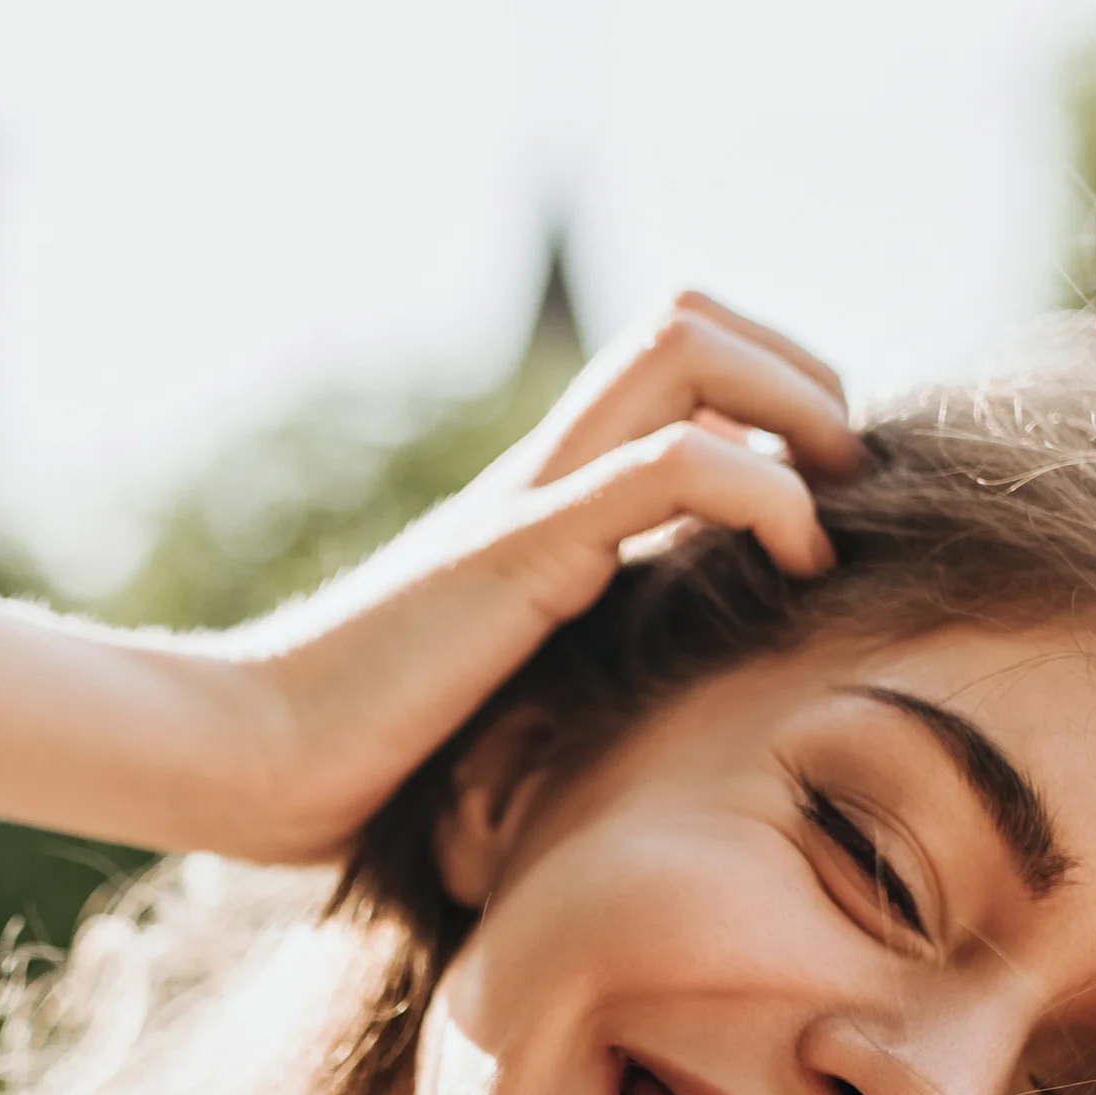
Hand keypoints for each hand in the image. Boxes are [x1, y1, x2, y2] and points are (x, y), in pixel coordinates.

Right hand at [197, 293, 863, 864]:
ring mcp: (531, 501)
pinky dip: (768, 493)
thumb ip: (581, 687)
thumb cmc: (362, 772)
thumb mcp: (512, 716)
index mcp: (542, 507)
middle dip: (802, 378)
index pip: (675, 372)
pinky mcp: (522, 550)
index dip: (773, 404)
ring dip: (796, 405)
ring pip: (686, 346)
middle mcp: (541, 478)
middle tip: (844, 490)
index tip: (824, 509)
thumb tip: (658, 759)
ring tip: (831, 510)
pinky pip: (673, 464)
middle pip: (690, 321)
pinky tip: (796, 571)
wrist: (252, 764)